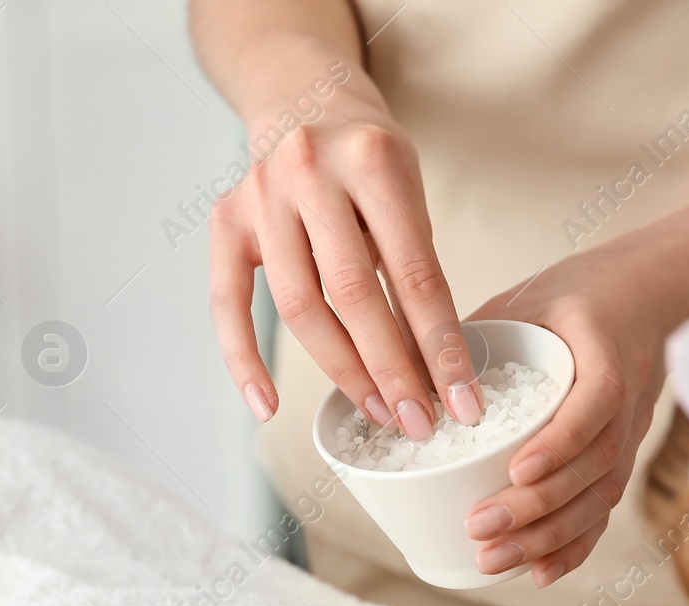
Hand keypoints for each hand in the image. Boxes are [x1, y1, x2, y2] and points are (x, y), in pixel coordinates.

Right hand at [209, 88, 481, 437]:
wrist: (304, 102)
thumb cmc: (367, 163)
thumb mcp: (408, 192)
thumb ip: (415, 265)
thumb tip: (436, 369)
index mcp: (372, 160)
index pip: (414, 272)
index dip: (440, 345)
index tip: (462, 400)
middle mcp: (310, 171)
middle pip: (354, 295)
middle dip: (392, 370)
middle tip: (419, 421)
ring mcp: (260, 196)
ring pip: (301, 308)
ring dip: (343, 373)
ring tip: (378, 412)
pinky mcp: (226, 221)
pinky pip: (228, 305)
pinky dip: (244, 361)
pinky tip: (266, 406)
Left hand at [462, 231, 682, 586]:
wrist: (645, 295)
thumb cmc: (574, 295)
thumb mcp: (524, 299)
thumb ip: (473, 334)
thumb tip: (401, 370)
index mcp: (606, 355)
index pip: (594, 407)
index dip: (560, 444)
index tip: (517, 471)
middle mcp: (627, 403)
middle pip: (593, 467)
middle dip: (536, 507)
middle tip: (479, 527)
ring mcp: (629, 436)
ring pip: (598, 498)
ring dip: (546, 537)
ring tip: (492, 559)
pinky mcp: (620, 459)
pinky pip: (603, 511)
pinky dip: (573, 547)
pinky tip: (537, 573)